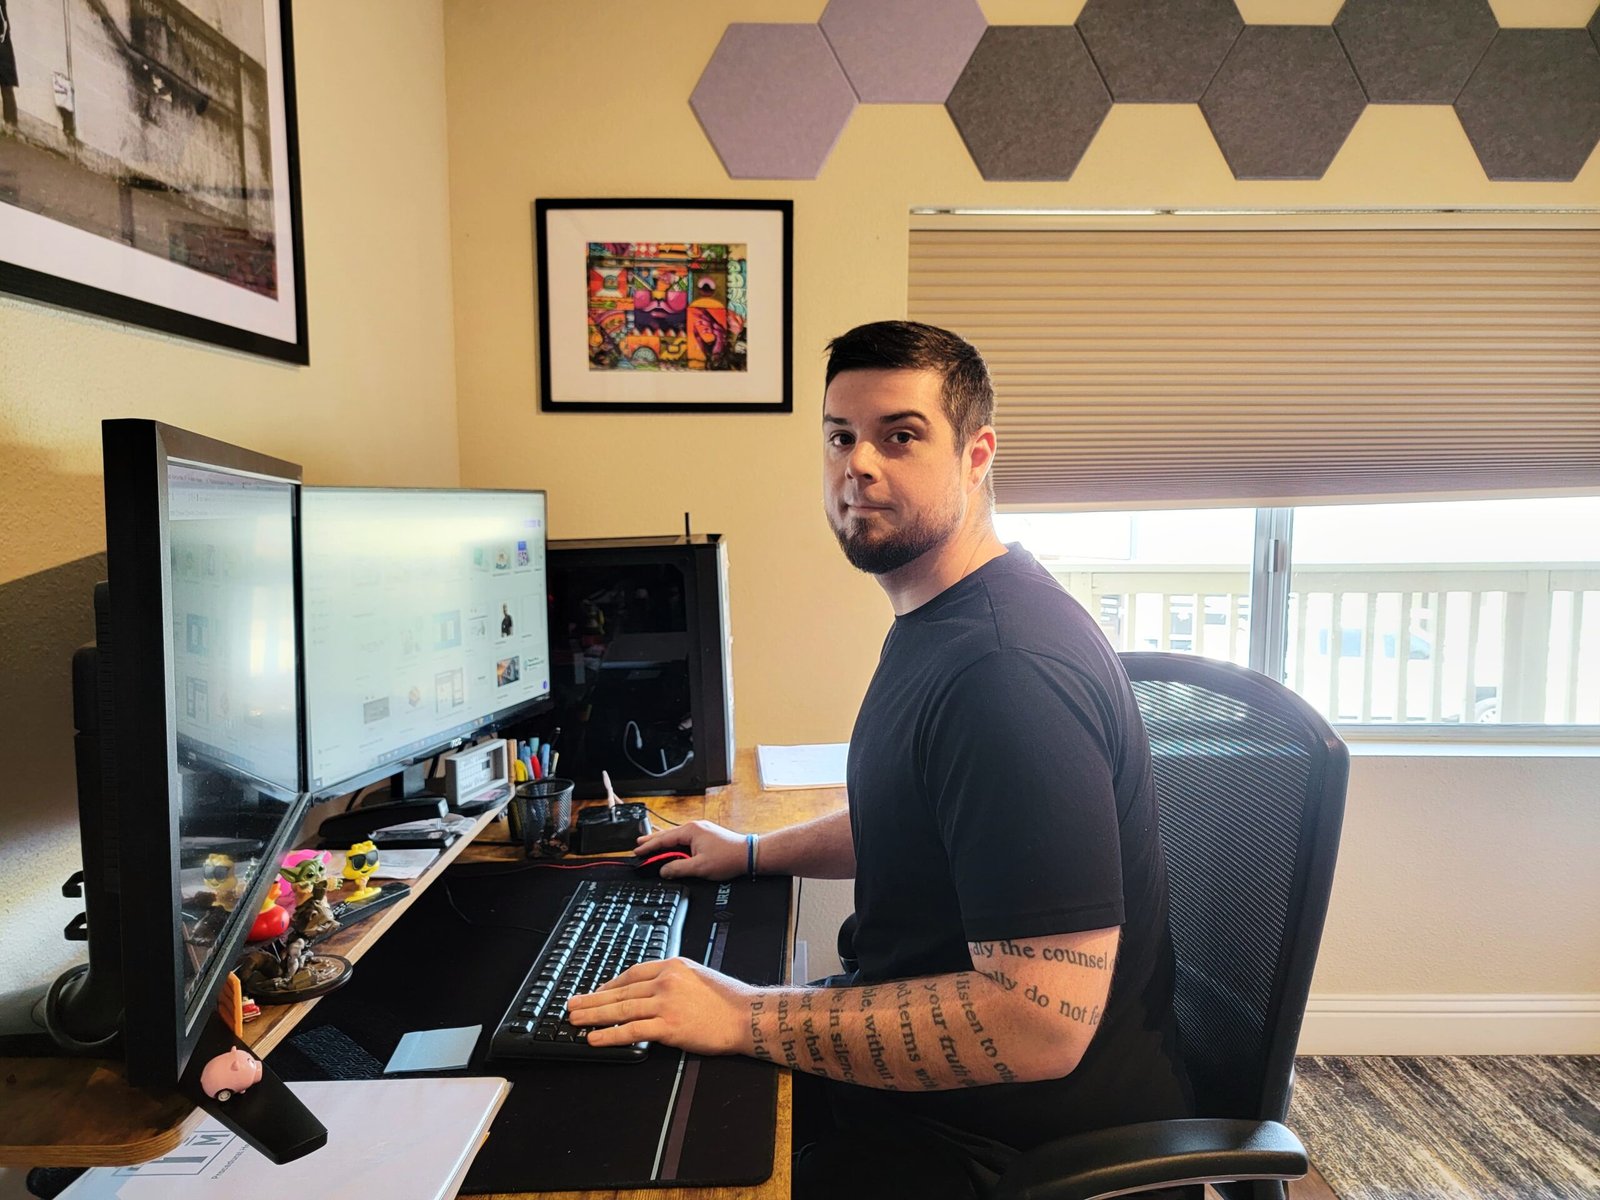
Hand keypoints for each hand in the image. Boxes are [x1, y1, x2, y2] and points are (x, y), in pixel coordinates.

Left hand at [566, 958, 756, 1054]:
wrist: (747, 1016)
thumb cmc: (727, 1000)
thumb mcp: (697, 976)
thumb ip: (672, 980)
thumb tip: (648, 992)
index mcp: (673, 966)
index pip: (632, 973)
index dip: (610, 984)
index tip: (596, 992)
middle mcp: (666, 981)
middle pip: (620, 991)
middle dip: (592, 999)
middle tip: (572, 1005)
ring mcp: (666, 1003)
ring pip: (620, 1009)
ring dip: (593, 1016)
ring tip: (575, 1020)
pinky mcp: (668, 1026)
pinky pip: (631, 1031)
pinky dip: (610, 1035)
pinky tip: (595, 1038)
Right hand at [633, 819, 746, 880]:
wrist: (748, 855)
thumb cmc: (728, 858)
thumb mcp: (699, 867)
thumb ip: (678, 868)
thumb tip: (664, 870)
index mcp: (690, 831)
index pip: (663, 839)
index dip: (649, 847)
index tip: (637, 852)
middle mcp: (695, 827)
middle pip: (668, 835)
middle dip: (652, 840)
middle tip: (638, 844)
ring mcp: (701, 830)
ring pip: (677, 836)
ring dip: (664, 842)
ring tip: (651, 845)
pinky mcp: (706, 836)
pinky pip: (685, 838)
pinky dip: (675, 844)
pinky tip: (672, 848)